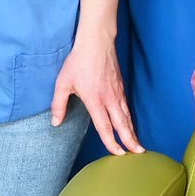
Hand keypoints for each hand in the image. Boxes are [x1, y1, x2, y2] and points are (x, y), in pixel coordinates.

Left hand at [52, 36, 141, 156]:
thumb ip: (58, 105)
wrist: (97, 42)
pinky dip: (130, 118)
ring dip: (133, 131)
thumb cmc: (79, 61)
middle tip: (139, 153)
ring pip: (127, 116)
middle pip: (123, 124)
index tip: (118, 153)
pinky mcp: (121, 86)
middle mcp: (110, 99)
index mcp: (95, 100)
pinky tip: (130, 124)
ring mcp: (118, 92)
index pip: (105, 126)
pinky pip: (127, 106)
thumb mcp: (63, 82)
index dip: (111, 142)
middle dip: (130, 140)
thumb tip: (55, 122)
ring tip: (138, 144)